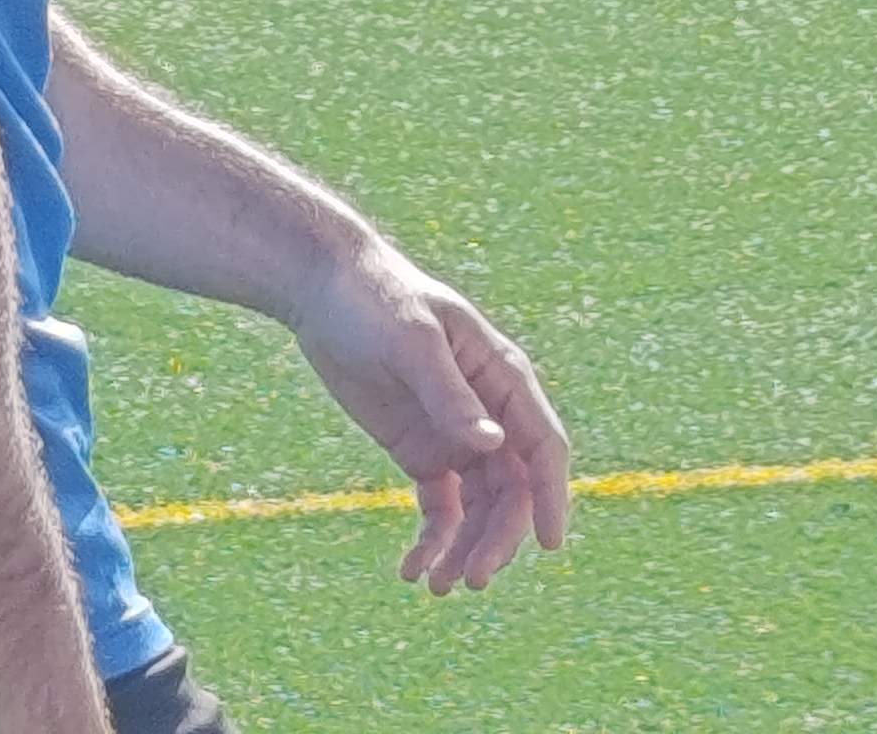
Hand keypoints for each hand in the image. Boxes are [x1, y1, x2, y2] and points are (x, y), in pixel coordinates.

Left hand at [289, 237, 570, 593]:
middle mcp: (489, 411)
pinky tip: (413, 570)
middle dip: (498, 537)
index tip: (549, 543)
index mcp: (502, 375)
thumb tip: (493, 444)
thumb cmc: (376, 299)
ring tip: (439, 587)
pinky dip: (434, 540)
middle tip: (473, 579)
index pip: (541, 443)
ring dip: (467, 548)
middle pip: (511, 488)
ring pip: (479, 507)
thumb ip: (450, 394)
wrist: (324, 289)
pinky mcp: (422, 451)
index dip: (551, 494)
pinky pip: (441, 506)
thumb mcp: (412, 342)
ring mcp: (456, 434)